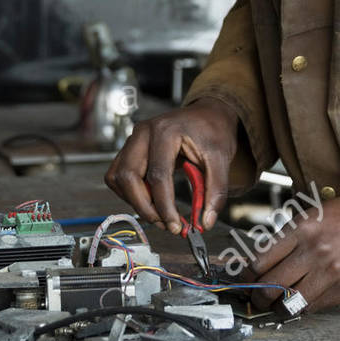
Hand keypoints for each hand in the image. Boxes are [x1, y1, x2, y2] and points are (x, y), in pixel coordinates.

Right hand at [105, 97, 238, 232]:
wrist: (208, 114)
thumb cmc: (212, 131)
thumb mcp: (222, 158)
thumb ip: (215, 191)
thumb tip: (206, 221)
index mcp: (166, 131)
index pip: (158, 175)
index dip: (165, 206)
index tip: (176, 226)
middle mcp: (143, 133)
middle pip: (128, 176)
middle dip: (144, 207)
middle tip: (164, 223)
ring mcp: (133, 139)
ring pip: (118, 177)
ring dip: (134, 201)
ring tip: (158, 212)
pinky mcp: (130, 148)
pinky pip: (117, 175)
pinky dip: (128, 192)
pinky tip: (149, 198)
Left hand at [244, 173, 339, 310]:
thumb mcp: (318, 213)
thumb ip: (294, 235)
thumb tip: (269, 258)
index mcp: (301, 228)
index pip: (260, 260)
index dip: (247, 278)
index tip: (245, 283)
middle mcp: (312, 249)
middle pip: (270, 285)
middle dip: (259, 297)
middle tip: (257, 301)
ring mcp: (330, 271)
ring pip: (291, 301)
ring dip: (280, 309)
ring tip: (277, 309)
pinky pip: (317, 305)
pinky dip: (306, 309)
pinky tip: (303, 306)